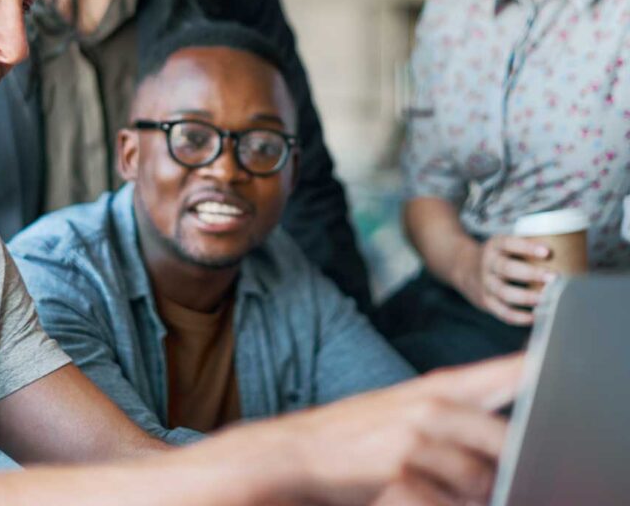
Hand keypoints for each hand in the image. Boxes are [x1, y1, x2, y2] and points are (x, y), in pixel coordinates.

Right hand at [292, 354, 521, 505]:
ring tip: (443, 492)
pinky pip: (450, 501)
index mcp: (436, 387)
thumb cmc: (359, 434)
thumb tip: (503, 439)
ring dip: (475, 497)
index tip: (556, 365)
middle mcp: (431, 405)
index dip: (532, 370)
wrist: (302, 450)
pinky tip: (420, 497)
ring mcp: (416, 436)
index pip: (499, 373)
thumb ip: (455, 415)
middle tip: (486, 478)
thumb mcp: (406, 408)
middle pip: (503, 440)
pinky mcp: (400, 468)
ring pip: (481, 479)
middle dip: (505, 467)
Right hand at [457, 235, 552, 325]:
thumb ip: (528, 247)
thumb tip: (571, 252)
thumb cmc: (500, 257)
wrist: (465, 268)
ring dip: (527, 297)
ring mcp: (486, 284)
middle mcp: (487, 264)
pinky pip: (502, 311)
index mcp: (494, 246)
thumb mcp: (505, 245)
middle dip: (531, 274)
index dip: (526, 247)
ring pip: (504, 292)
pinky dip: (518, 316)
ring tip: (547, 300)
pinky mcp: (486, 301)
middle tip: (554, 278)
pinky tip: (535, 317)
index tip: (547, 251)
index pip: (508, 243)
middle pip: (507, 269)